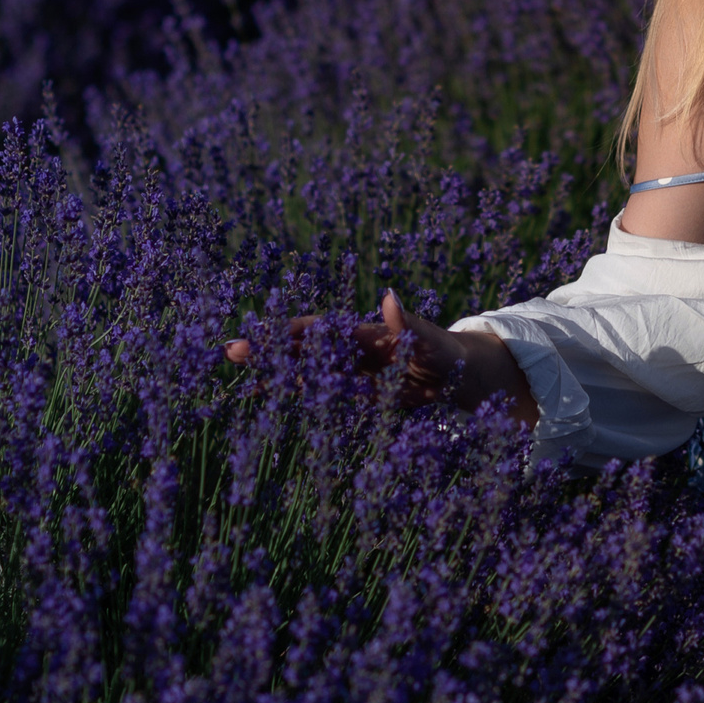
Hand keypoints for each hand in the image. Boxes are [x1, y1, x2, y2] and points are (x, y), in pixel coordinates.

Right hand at [223, 290, 537, 423]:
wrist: (473, 381)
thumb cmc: (455, 357)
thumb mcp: (438, 345)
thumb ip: (413, 327)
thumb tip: (390, 297)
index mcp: (371, 336)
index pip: (324, 332)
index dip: (292, 333)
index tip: (260, 333)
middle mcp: (359, 354)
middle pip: (308, 351)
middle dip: (272, 351)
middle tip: (230, 352)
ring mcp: (359, 378)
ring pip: (311, 376)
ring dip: (280, 377)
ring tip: (243, 383)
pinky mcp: (365, 401)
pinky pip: (329, 401)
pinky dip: (302, 402)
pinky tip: (273, 406)